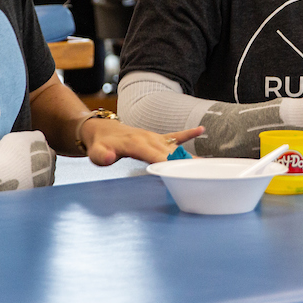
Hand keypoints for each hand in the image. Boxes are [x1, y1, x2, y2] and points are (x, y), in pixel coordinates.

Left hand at [81, 118, 203, 165]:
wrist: (101, 129)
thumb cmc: (100, 144)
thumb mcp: (95, 152)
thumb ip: (101, 156)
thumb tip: (108, 157)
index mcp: (136, 144)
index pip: (154, 155)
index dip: (166, 163)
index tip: (180, 171)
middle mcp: (148, 139)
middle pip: (170, 153)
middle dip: (184, 163)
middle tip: (201, 173)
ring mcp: (154, 137)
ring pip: (175, 147)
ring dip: (190, 156)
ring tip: (207, 164)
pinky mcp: (157, 137)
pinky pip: (175, 135)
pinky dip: (188, 133)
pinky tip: (201, 130)